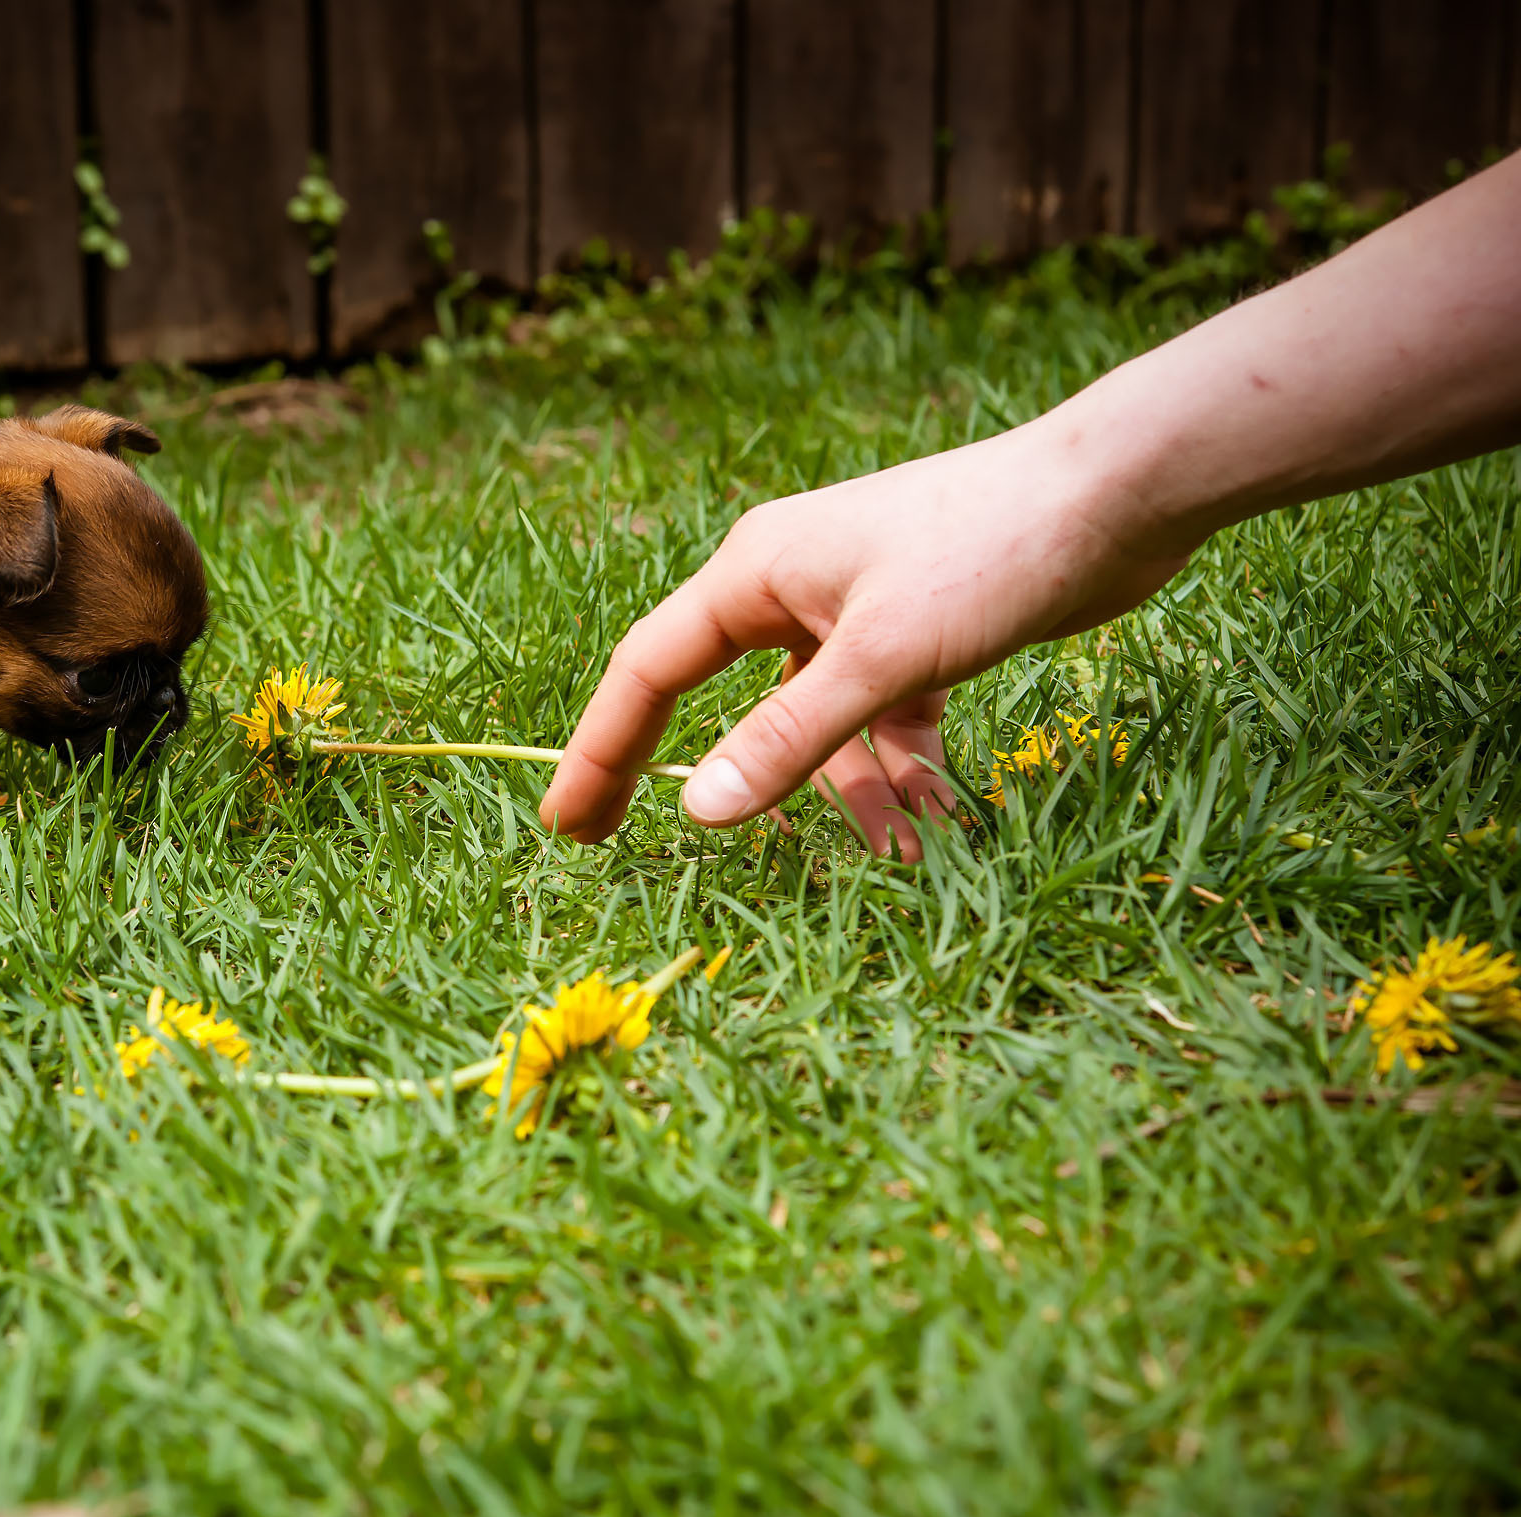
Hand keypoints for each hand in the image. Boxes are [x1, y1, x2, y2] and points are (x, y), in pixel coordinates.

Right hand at [539, 421, 1192, 855]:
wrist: (1124, 490)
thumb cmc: (992, 552)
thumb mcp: (882, 658)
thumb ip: (787, 739)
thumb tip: (698, 809)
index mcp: (755, 572)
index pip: (648, 671)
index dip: (602, 751)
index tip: (567, 826)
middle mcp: (790, 587)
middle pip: (718, 701)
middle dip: (707, 779)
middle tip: (633, 851)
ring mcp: (854, 609)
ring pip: (818, 725)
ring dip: (853, 792)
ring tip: (908, 850)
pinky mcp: (918, 632)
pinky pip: (881, 718)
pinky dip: (903, 767)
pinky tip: (941, 815)